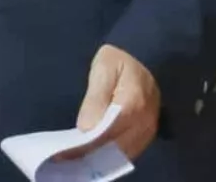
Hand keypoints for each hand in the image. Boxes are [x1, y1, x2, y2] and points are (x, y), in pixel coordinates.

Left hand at [63, 45, 160, 160]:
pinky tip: (93, 153)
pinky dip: (111, 155)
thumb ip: (95, 98)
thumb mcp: (103, 69)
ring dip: (100, 157)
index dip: (88, 145)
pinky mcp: (147, 134)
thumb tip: (86, 128)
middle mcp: (145, 122)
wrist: (143, 58)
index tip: (66, 152)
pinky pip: (128, 151)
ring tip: (76, 158)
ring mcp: (149, 130)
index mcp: (134, 103)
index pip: (109, 133)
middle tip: (66, 158)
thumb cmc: (119, 61)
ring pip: (122, 154)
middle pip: (116, 148)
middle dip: (92, 154)